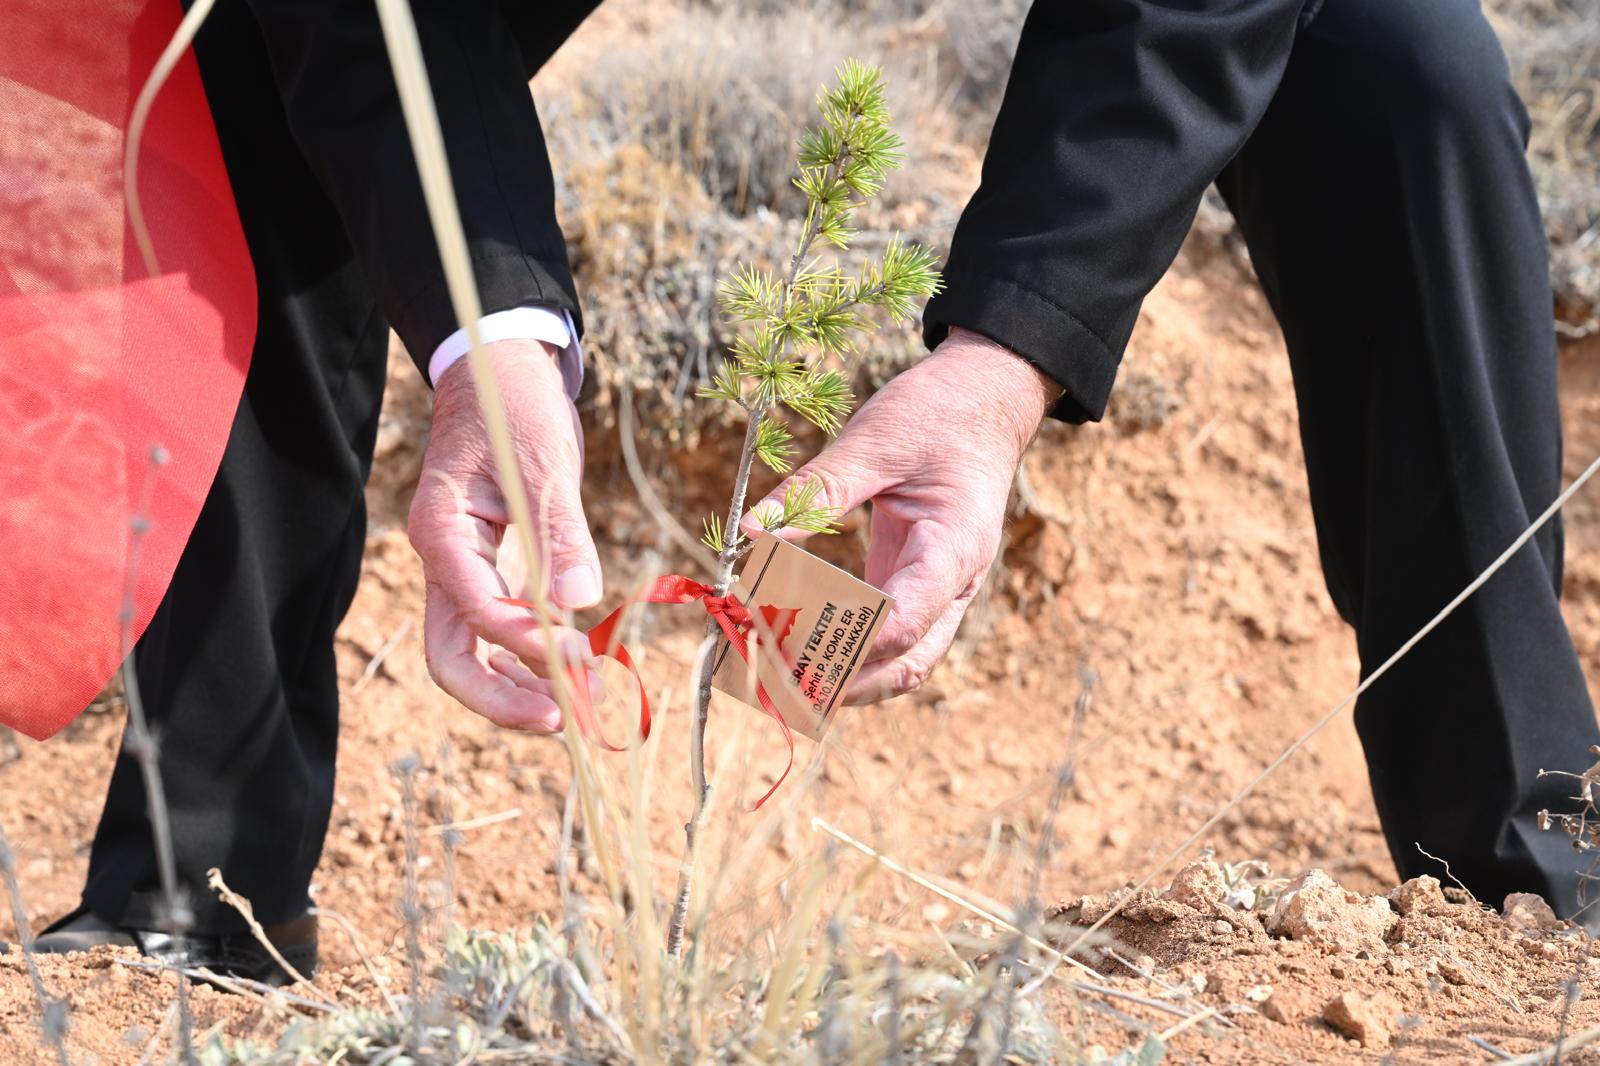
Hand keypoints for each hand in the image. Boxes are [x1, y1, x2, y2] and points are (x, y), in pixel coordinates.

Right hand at [408, 340, 602, 730]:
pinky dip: (530, 659)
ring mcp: (463, 573)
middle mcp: (444, 561)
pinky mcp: (490, 574)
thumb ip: (559, 531)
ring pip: (472, 654)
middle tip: (564, 718)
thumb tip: (579, 599)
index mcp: (442, 531)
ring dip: (520, 686)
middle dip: (502, 696)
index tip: (575, 654)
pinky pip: (499, 634)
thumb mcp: (543, 462)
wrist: (500, 375)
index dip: (520, 641)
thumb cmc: (514, 407)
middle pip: (452, 656)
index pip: (470, 608)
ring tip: (581, 704)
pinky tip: (573, 672)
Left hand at [741, 328, 1060, 702]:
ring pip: (900, 661)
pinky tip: (797, 649)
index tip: (784, 650)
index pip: (905, 622)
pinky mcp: (917, 583)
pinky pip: (887, 634)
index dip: (846, 647)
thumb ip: (813, 491)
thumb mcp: (872, 443)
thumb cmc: (937, 414)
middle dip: (843, 683)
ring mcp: (940, 588)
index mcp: (955, 548)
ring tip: (779, 679)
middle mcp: (954, 582)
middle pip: (906, 663)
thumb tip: (749, 533)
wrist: (985, 397)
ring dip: (845, 678)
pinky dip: (846, 649)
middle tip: (774, 684)